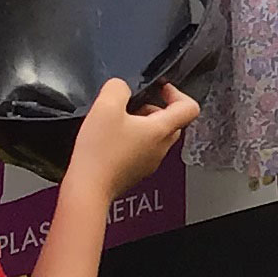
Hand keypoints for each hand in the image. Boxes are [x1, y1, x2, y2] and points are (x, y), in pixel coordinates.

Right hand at [71, 78, 196, 196]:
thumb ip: (118, 88)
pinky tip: (110, 139)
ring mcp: (150, 162)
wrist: (87, 189)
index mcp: (161, 130)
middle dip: (155, 108)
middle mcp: (161, 148)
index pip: (190, 108)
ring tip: (118, 122)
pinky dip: (132, 140)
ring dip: (142, 124)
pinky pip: (143, 150)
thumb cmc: (99, 154)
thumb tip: (121, 87)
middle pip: (172, 122)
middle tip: (134, 105)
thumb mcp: (105, 106)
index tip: (160, 88)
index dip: (176, 92)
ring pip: (156, 136)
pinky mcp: (137, 171)